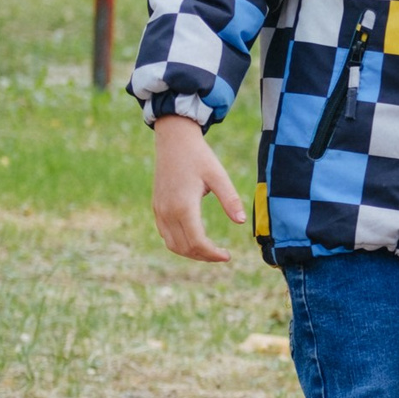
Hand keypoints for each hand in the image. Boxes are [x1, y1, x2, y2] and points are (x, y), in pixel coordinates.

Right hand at [151, 113, 245, 263]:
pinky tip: (195, 240)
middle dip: (204, 256)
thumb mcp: (218, 175)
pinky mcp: (157, 207)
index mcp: (183, 206)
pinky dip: (180, 243)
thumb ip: (230, 199)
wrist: (173, 141)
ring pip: (172, 244)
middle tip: (222, 256)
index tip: (227, 256)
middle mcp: (168, 212)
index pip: (197, 242)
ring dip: (191, 253)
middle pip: (184, 247)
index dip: (212, 254)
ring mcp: (159, 210)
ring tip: (210, 252)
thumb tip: (241, 222)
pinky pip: (165, 234)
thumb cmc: (199, 157)